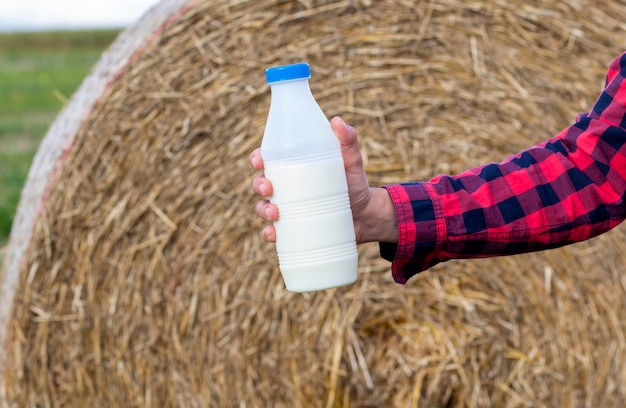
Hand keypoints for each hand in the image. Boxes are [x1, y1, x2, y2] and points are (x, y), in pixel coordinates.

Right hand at [249, 116, 397, 243]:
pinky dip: (269, 234)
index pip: (268, 159)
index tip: (259, 160)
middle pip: (261, 184)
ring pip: (263, 208)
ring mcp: (289, 210)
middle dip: (258, 185)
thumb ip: (348, 141)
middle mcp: (287, 188)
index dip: (257, 158)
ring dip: (262, 210)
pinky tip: (273, 233)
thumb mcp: (352, 161)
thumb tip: (336, 122)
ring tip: (274, 212)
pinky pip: (274, 233)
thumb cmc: (355, 184)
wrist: (366, 216)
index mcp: (294, 168)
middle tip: (268, 188)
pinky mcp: (294, 229)